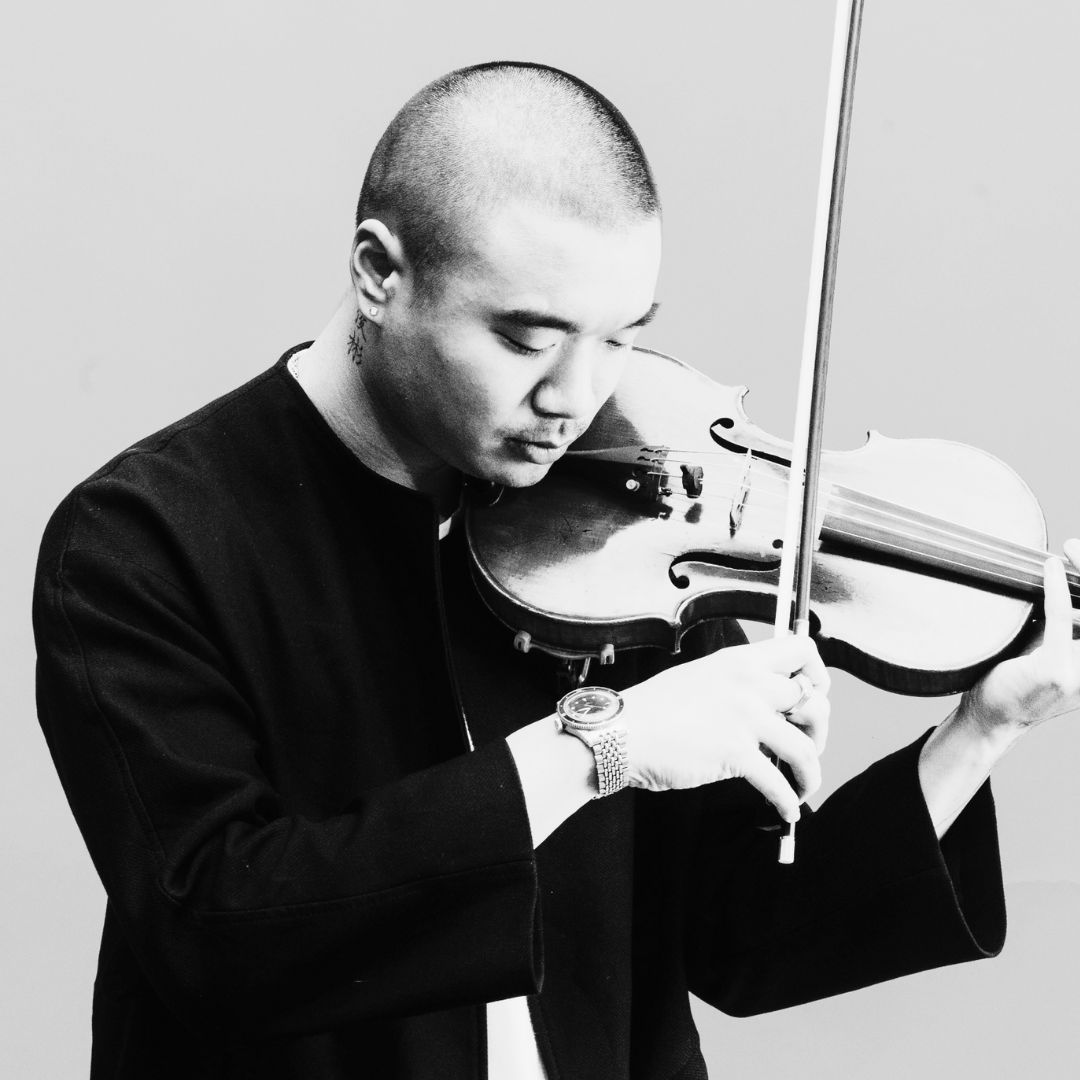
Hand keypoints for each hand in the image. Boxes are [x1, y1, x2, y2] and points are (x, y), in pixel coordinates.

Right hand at [620, 634, 829, 822]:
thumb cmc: (654, 710)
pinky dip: (788, 802)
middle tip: (808, 746)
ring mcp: (744, 718)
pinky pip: (778, 784)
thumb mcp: (701, 677)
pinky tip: (786, 811)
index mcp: (740, 660)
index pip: (801, 650)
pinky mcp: (736, 754)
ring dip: (810, 774)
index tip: (812, 696)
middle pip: (814, 702)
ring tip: (803, 787)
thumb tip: (768, 705)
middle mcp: (749, 684)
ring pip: (805, 748)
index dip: (817, 674)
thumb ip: (737, 684)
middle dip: (819, 730)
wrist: (623, 732)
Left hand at [959, 538, 1079, 740]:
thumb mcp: (1052, 649)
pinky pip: (1059, 617)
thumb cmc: (1017, 681)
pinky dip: (1056, 588)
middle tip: (1075, 548)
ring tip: (1068, 552)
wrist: (991, 719)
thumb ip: (1066, 626)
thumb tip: (1064, 581)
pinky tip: (1050, 568)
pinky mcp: (1054, 670)